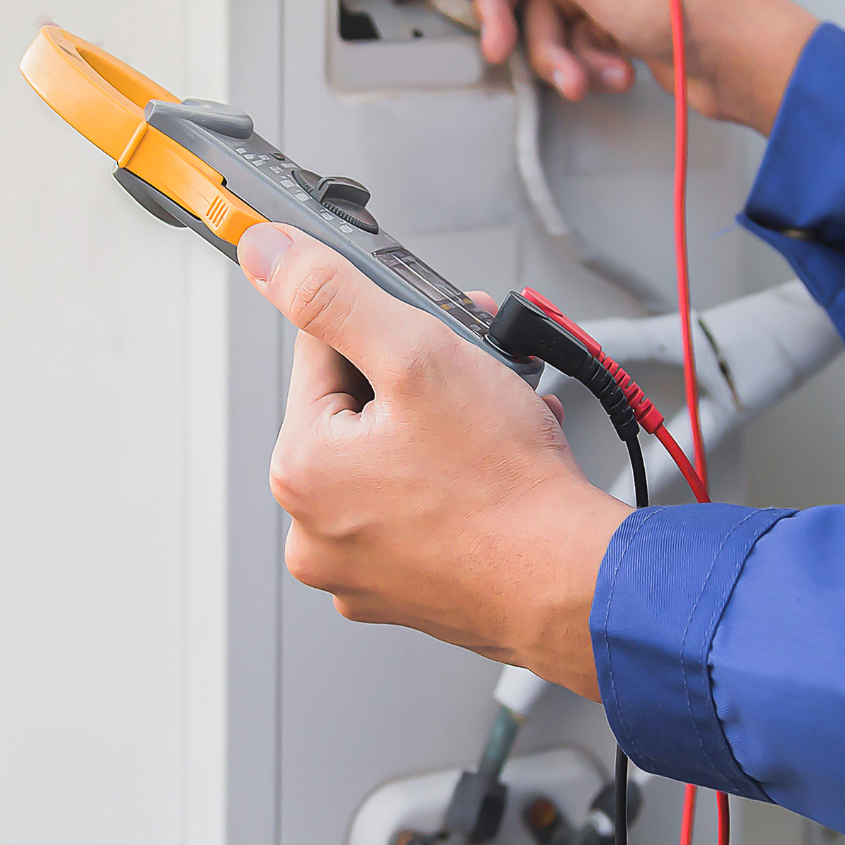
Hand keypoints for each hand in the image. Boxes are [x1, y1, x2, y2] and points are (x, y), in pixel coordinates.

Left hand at [237, 221, 630, 697]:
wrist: (577, 584)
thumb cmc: (507, 488)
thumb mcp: (417, 355)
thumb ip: (334, 296)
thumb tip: (267, 253)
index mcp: (300, 470)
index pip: (322, 353)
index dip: (386, 329)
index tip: (433, 333)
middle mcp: (314, 530)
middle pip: (357, 409)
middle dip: (421, 378)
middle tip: (476, 375)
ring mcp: (359, 569)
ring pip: (392, 457)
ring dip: (443, 426)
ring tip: (496, 423)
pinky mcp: (404, 591)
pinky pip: (416, 510)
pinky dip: (452, 482)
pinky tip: (494, 469)